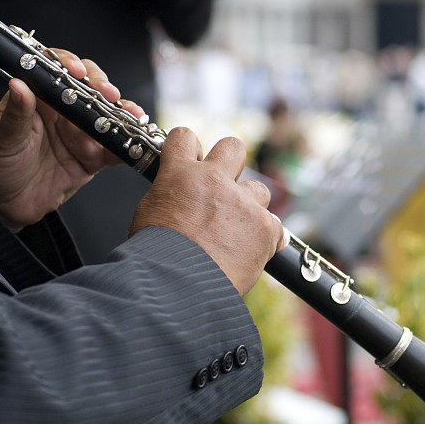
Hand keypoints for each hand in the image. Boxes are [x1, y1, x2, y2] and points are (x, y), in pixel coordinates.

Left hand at [0, 51, 142, 229]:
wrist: (3, 206)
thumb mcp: (0, 139)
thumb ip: (16, 114)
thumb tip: (19, 84)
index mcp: (38, 100)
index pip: (57, 72)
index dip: (70, 66)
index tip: (78, 71)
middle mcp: (62, 113)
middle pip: (90, 89)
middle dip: (103, 88)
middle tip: (109, 94)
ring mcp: (80, 134)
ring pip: (107, 117)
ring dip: (123, 114)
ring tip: (132, 116)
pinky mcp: (92, 158)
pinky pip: (113, 149)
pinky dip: (127, 146)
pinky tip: (135, 142)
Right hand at [129, 128, 285, 294]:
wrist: (176, 286)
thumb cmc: (155, 258)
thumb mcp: (149, 215)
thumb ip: (170, 198)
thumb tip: (179, 201)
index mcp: (180, 174)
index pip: (185, 138)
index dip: (189, 148)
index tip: (192, 161)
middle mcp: (215, 181)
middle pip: (233, 147)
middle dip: (231, 162)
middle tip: (224, 187)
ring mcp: (244, 203)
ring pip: (259, 190)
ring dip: (250, 208)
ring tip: (235, 235)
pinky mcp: (265, 227)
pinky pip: (275, 227)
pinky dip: (265, 239)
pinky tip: (249, 254)